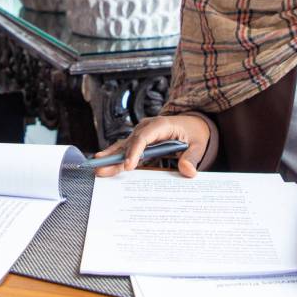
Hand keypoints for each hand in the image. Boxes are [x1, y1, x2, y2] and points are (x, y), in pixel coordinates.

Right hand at [94, 114, 209, 178]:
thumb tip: (188, 171)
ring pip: (124, 146)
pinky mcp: (140, 142)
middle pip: (129, 142)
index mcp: (161, 124)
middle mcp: (147, 127)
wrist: (193, 125)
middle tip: (101, 168)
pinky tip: (107, 168)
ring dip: (111, 158)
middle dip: (115, 156)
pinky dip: (117, 159)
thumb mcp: (198, 145)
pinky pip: (127, 150)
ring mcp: (141, 134)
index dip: (134, 151)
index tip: (128, 166)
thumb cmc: (195, 133)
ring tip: (98, 168)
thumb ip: (192, 157)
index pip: (144, 137)